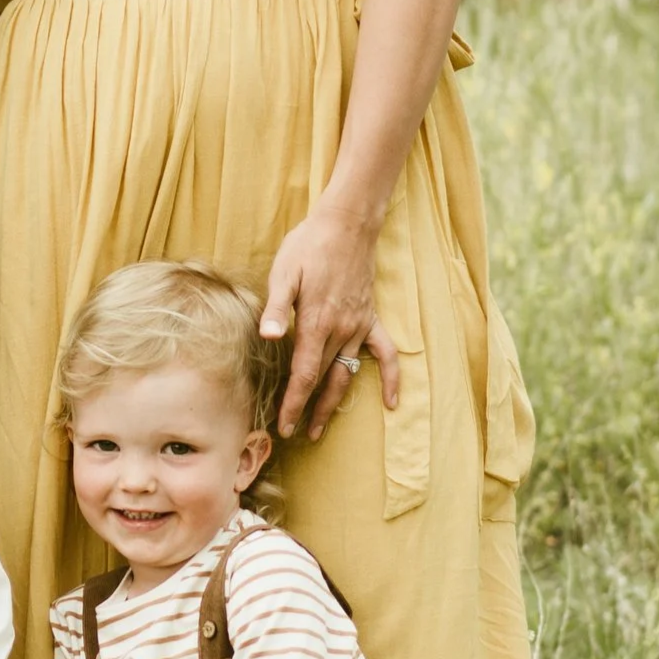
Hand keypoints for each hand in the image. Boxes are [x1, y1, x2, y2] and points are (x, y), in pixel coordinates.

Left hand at [260, 198, 401, 442]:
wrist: (347, 224)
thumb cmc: (308, 246)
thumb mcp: (283, 272)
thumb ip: (276, 308)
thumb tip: (267, 337)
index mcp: (315, 323)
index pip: (304, 375)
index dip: (294, 404)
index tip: (285, 427)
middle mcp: (340, 330)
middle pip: (323, 380)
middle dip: (308, 409)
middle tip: (295, 434)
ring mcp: (359, 326)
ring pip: (347, 373)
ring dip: (334, 402)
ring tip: (321, 427)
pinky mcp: (371, 318)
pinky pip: (386, 353)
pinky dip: (391, 378)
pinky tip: (391, 402)